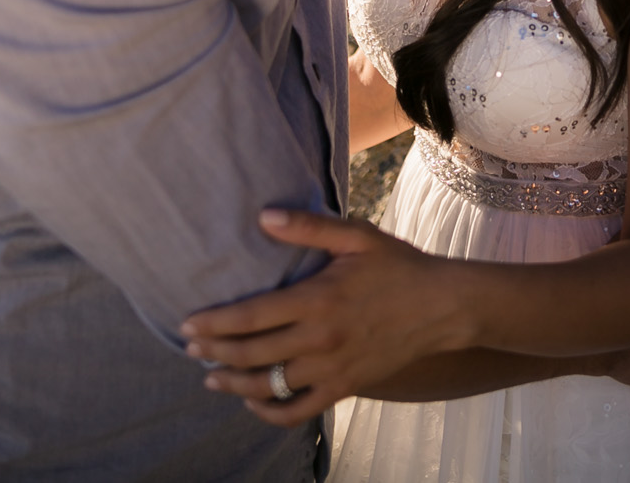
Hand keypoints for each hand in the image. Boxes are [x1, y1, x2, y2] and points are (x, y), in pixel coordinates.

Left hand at [181, 209, 467, 425]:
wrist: (443, 307)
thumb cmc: (398, 266)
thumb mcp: (357, 236)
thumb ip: (309, 227)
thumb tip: (262, 217)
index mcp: (318, 300)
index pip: (250, 317)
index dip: (214, 324)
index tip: (187, 325)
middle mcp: (320, 340)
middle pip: (251, 355)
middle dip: (214, 353)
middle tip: (190, 349)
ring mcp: (332, 369)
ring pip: (269, 387)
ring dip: (233, 384)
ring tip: (212, 377)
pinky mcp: (345, 387)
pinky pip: (298, 411)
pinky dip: (270, 412)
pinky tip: (254, 401)